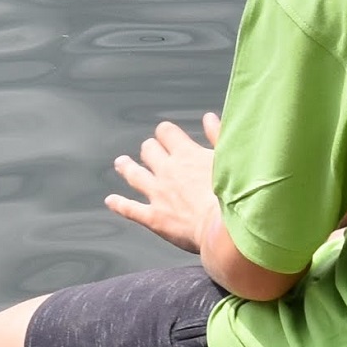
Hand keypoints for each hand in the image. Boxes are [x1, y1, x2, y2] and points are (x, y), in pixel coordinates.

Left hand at [106, 112, 225, 257]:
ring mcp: (157, 194)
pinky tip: (111, 200)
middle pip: (149, 150)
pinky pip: (130, 208)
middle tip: (151, 151)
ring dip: (127, 167)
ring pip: (134, 174)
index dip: (166, 133)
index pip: (166, 132)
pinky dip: (119, 204)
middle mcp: (167, 170)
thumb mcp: (230, 157)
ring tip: (121, 163)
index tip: (168, 135)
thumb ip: (218, 136)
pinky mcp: (153, 218)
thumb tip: (208, 117)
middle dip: (150, 149)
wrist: (227, 229)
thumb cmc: (236, 192)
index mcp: (185, 154)